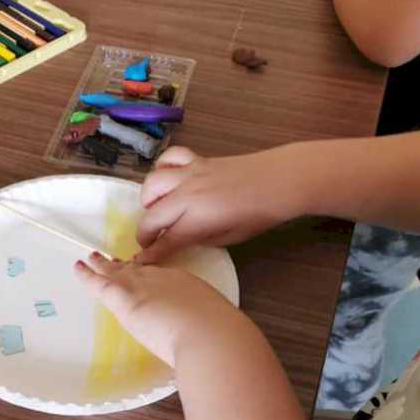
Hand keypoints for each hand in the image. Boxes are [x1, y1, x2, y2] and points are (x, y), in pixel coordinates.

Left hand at [73, 254, 246, 366]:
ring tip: (91, 259)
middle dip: (123, 266)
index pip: (159, 277)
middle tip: (111, 260)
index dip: (146, 275)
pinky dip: (87, 275)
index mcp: (184, 284)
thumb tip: (206, 337)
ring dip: (102, 266)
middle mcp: (162, 279)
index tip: (140, 274)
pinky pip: (100, 283)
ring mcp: (142, 286)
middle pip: (136, 270)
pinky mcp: (125, 298)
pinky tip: (78, 268)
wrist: (211, 336)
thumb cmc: (218, 336)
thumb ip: (203, 326)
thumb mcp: (214, 324)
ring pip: (117, 272)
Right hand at [135, 146, 302, 262]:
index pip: (166, 240)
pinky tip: (168, 179)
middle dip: (145, 232)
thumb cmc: (258, 214)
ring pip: (152, 183)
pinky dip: (163, 167)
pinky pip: (169, 158)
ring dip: (148, 200)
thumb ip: (200, 238)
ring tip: (157, 210)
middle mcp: (187, 195)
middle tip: (149, 242)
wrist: (278, 181)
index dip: (151, 253)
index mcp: (197, 219)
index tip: (141, 261)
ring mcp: (189, 174)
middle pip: (152, 214)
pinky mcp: (196, 159)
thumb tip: (182, 238)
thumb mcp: (229, 238)